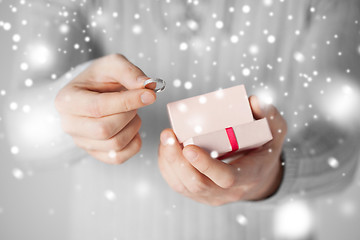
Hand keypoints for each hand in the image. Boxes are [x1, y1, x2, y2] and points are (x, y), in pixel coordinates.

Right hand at [55, 54, 155, 163]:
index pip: (98, 107)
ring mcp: (81, 141)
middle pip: (104, 129)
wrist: (93, 92)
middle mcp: (69, 124)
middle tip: (136, 102)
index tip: (150, 95)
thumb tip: (147, 86)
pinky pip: (119, 157)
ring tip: (133, 112)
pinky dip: (134, 143)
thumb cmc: (100, 78)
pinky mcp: (95, 153)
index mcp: (67, 100)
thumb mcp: (112, 65)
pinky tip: (131, 127)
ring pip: (114, 144)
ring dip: (133, 127)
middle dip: (129, 114)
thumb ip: (129, 72)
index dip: (127, 102)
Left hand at [158, 96, 286, 204]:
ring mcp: (211, 196)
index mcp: (248, 176)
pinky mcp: (199, 194)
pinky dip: (167, 166)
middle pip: (197, 184)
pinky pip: (178, 184)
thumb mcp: (275, 131)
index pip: (226, 178)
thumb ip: (268, 114)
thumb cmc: (265, 149)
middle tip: (168, 135)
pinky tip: (166, 148)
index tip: (189, 147)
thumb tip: (252, 101)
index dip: (206, 165)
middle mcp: (228, 192)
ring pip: (183, 185)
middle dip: (178, 160)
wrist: (259, 176)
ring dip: (169, 161)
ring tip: (166, 138)